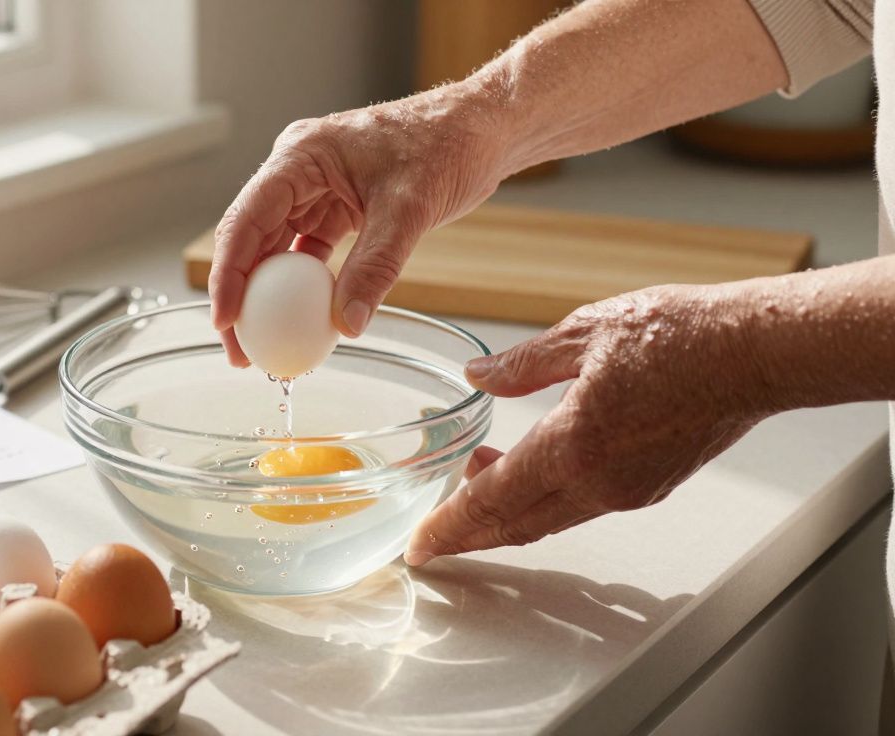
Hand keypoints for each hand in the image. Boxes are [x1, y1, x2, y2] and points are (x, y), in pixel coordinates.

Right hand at [208, 86, 513, 365]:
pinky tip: (301, 323)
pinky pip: (307, 254)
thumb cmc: (448, 145)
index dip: (228, 273)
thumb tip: (347, 324)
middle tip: (240, 349)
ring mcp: (315, 191)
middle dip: (239, 295)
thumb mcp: (409, 208)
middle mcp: (298, 171)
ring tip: (263, 346)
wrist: (483, 130)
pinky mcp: (336, 209)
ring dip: (267, 297)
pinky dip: (302, 289)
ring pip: (274, 250)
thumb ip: (375, 266)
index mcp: (301, 156)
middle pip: (250, 239)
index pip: (247, 219)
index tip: (225, 320)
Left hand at [405, 284, 769, 564]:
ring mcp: (627, 490)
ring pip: (549, 518)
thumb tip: (478, 375)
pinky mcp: (649, 485)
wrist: (757, 352)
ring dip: (506, 511)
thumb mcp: (585, 332)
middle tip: (432, 540)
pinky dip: (544, 498)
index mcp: (574, 445)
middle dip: (467, 535)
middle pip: (516, 525)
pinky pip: (581, 505)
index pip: (492, 501)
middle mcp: (599, 482)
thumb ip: (522, 363)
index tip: (420, 545)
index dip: (449, 527)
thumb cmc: (682, 335)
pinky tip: (531, 468)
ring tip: (472, 481)